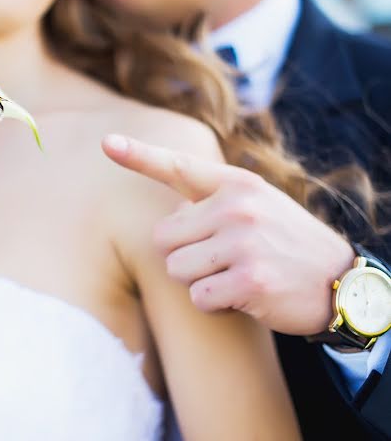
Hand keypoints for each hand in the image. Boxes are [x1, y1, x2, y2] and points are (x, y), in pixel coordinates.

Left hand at [102, 134, 354, 335]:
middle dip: (182, 256)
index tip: (107, 142)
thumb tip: (167, 219)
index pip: (178, 167)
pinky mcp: (250, 280)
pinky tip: (242, 297)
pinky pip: (198, 298)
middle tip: (220, 259)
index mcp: (235, 184)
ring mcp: (244, 243)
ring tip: (234, 275)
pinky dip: (214, 305)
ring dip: (198, 283)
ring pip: (175, 270)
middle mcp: (237, 208)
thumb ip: (210, 202)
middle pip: (162, 239)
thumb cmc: (283, 241)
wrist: (340, 280)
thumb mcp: (255, 205)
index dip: (138, 155)